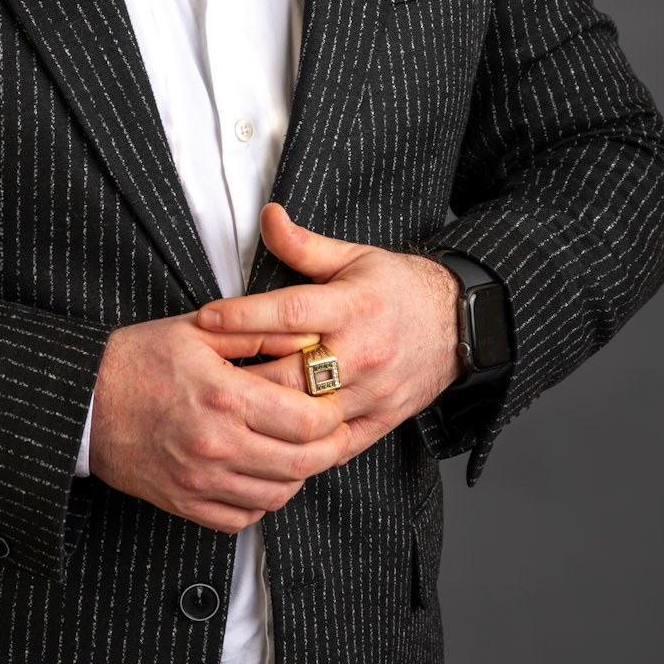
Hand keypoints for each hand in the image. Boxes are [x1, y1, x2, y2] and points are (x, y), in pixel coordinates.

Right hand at [89, 311, 357, 533]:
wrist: (82, 401)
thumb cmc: (136, 360)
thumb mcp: (197, 331)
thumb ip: (257, 334)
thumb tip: (308, 341)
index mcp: (225, 397)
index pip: (309, 421)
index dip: (333, 414)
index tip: (332, 404)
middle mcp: (217, 445)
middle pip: (304, 463)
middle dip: (329, 448)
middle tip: (331, 432)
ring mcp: (201, 481)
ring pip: (278, 495)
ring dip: (298, 476)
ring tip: (297, 451)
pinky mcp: (185, 503)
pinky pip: (242, 518)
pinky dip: (261, 502)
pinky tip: (260, 476)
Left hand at [194, 204, 462, 458]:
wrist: (459, 321)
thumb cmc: (398, 287)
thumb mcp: (353, 257)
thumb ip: (304, 244)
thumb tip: (267, 215)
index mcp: (353, 305)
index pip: (291, 312)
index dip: (244, 316)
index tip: (206, 318)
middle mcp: (364, 351)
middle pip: (295, 374)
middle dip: (246, 378)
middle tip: (204, 377)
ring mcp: (375, 390)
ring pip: (312, 416)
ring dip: (268, 416)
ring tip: (229, 411)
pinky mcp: (383, 419)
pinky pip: (337, 445)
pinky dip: (302, 447)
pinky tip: (269, 442)